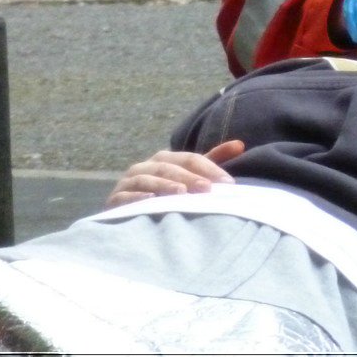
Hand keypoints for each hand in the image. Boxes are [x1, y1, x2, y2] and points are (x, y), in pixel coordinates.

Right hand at [106, 140, 244, 207]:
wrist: (127, 211)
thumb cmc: (165, 193)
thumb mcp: (189, 175)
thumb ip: (212, 161)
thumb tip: (241, 144)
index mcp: (166, 159)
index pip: (191, 159)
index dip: (210, 169)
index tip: (228, 184)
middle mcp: (146, 166)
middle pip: (170, 167)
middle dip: (189, 178)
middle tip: (206, 189)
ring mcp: (129, 181)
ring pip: (147, 179)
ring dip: (164, 185)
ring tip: (180, 193)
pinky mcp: (115, 198)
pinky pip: (125, 196)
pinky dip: (137, 198)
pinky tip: (150, 201)